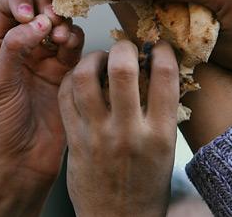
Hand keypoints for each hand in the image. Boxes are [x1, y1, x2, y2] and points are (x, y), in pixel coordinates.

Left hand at [0, 0, 83, 215]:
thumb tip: (39, 22)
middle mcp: (23, 45)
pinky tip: (69, 47)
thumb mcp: (1, 82)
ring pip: (59, 24)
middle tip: (51, 19)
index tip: (29, 16)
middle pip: (38, 8)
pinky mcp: (67, 70)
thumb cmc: (4, 122)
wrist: (25, 157)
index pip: (9, 6)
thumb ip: (16, 47)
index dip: (21, 2)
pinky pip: (74, 44)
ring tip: (59, 38)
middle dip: (46, 7)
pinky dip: (74, 39)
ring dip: (62, 24)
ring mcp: (46, 57)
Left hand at [58, 40, 178, 216]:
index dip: (162, 50)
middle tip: (124, 48)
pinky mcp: (74, 141)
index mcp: (160, 134)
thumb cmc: (146, 185)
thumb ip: (160, 112)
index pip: (166, 76)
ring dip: (92, 58)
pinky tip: (80, 78)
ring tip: (99, 59)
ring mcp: (98, 136)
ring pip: (85, 78)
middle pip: (123, 69)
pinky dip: (72, 79)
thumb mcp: (165, 150)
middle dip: (123, 47)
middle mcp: (128, 132)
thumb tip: (156, 70)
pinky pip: (66, 97)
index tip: (157, 46)